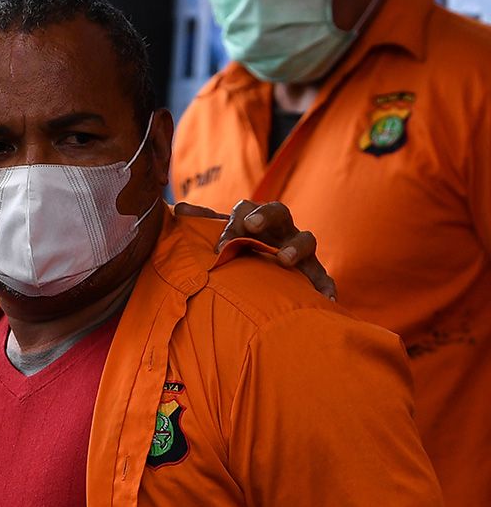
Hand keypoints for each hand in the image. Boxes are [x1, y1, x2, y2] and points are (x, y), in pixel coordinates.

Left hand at [174, 199, 336, 299]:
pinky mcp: (313, 271)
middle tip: (252, 226)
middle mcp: (280, 228)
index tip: (222, 241)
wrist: (265, 271)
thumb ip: (204, 223)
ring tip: (284, 260)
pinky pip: (323, 276)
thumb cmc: (240, 248)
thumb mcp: (223, 236)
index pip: (247, 209)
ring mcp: (298, 248)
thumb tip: (181, 208)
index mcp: (257, 218)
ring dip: (296, 247)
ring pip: (305, 239)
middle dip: (266, 216)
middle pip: (279, 211)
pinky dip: (326, 285)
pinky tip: (326, 298)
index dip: (235, 220)